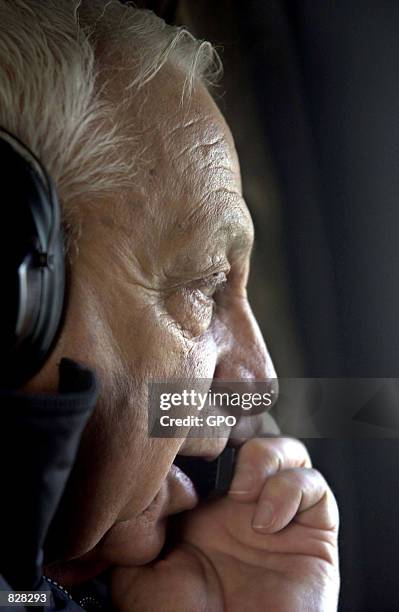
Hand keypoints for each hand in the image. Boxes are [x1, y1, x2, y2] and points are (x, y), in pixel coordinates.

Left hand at [110, 438, 339, 610]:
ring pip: (289, 451)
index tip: (192, 432)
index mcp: (206, 507)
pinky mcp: (313, 535)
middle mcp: (244, 506)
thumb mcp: (137, 570)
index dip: (209, 434)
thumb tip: (139, 483)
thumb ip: (136, 525)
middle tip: (219, 449)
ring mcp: (280, 516)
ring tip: (242, 491)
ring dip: (266, 457)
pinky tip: (265, 520)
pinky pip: (316, 486)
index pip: (216, 450)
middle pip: (256, 439)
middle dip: (240, 433)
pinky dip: (292, 489)